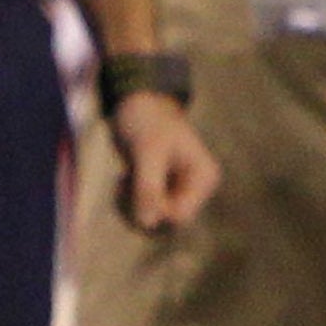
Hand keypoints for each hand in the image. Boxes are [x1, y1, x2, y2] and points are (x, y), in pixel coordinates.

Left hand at [110, 90, 219, 231]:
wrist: (136, 103)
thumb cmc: (146, 121)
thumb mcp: (147, 153)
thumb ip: (148, 187)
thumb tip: (148, 223)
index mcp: (203, 178)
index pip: (181, 216)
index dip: (155, 210)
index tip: (135, 189)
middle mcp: (194, 188)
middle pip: (167, 221)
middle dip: (141, 207)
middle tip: (123, 186)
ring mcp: (177, 190)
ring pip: (153, 218)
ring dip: (132, 205)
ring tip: (122, 182)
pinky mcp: (160, 189)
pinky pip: (144, 209)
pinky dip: (129, 200)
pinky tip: (122, 181)